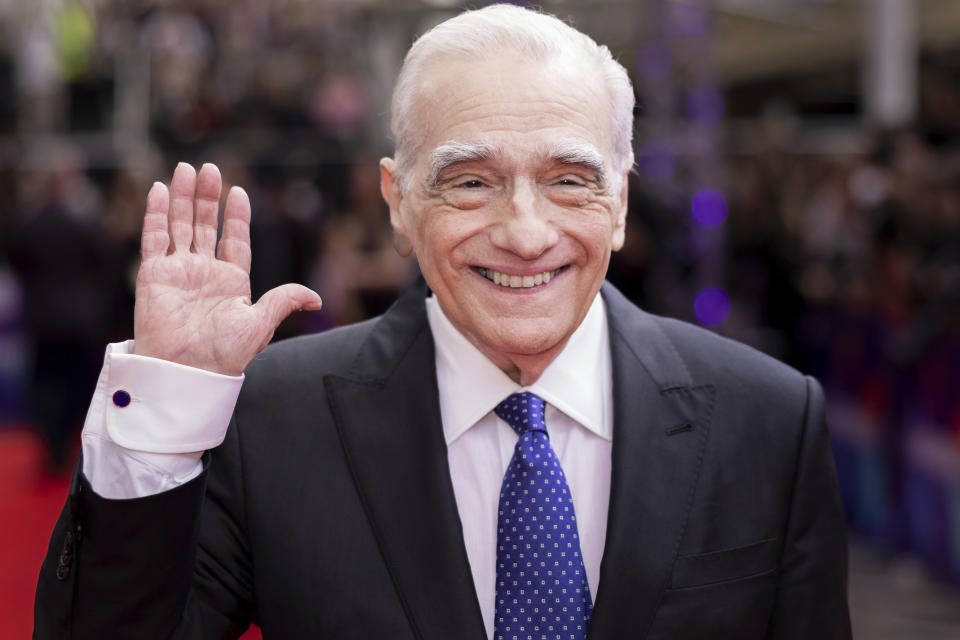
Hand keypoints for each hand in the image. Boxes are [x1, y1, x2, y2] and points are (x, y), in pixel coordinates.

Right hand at [133, 162, 321, 374]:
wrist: (186, 372)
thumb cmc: (223, 355)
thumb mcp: (260, 325)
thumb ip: (283, 302)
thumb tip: (316, 299)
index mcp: (232, 282)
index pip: (235, 240)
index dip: (237, 217)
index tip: (239, 192)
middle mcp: (204, 272)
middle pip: (206, 226)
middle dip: (208, 198)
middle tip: (210, 168)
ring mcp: (178, 271)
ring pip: (181, 225)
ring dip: (184, 198)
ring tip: (187, 169)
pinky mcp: (154, 274)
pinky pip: (155, 238)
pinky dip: (157, 214)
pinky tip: (162, 190)